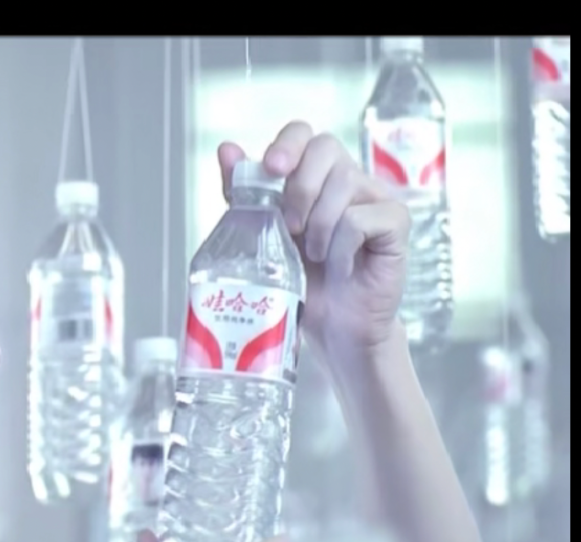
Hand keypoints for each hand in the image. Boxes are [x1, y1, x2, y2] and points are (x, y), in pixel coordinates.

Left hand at [218, 121, 410, 353]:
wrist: (332, 326)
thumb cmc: (302, 281)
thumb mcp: (263, 235)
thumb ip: (245, 194)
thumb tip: (227, 149)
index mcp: (314, 175)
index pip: (303, 133)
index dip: (287, 144)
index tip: (271, 169)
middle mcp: (347, 178)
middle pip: (325, 148)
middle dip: (300, 188)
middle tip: (291, 228)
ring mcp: (376, 196)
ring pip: (343, 183)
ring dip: (319, 226)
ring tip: (317, 255)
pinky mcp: (396, 221)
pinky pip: (362, 218)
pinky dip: (343, 245)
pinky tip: (344, 264)